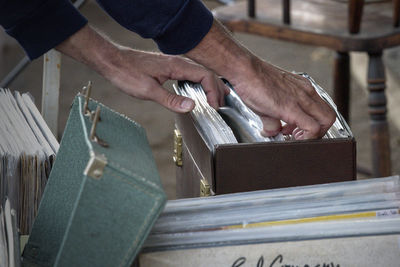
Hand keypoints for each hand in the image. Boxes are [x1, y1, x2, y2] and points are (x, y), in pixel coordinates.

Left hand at [100, 48, 227, 112]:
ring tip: (217, 100)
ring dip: (211, 86)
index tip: (215, 106)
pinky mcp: (170, 68)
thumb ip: (171, 100)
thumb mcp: (148, 91)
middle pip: (207, 74)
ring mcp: (175, 64)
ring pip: (200, 73)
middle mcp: (179, 62)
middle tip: (220, 106)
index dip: (214, 91)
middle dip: (216, 90)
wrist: (113, 62)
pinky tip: (200, 92)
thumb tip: (191, 107)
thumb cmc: (127, 73)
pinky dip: (201, 83)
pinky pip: (191, 74)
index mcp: (177, 66)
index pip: (205, 76)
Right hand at [186, 20, 335, 138]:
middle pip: (328, 116)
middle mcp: (306, 92)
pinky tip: (290, 137)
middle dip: (318, 132)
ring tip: (293, 137)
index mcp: (302, 88)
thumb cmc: (253, 80)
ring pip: (326, 121)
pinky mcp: (292, 107)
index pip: (321, 109)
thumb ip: (273, 120)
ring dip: (313, 135)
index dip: (314, 125)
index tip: (298, 131)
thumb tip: (272, 131)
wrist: (245, 70)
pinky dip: (305, 138)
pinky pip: (312, 127)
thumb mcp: (267, 101)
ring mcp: (301, 98)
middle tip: (300, 136)